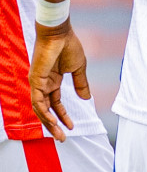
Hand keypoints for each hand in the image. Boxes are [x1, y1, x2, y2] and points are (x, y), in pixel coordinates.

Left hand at [29, 21, 88, 142]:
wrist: (60, 33)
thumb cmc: (69, 46)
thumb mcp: (79, 69)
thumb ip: (81, 84)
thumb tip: (86, 99)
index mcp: (52, 82)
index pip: (55, 104)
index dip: (63, 116)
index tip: (72, 126)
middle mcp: (43, 85)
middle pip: (47, 110)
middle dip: (54, 125)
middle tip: (63, 138)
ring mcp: (37, 83)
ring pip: (40, 109)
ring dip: (49, 123)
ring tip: (60, 134)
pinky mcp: (35, 81)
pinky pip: (38, 101)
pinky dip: (44, 113)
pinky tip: (52, 121)